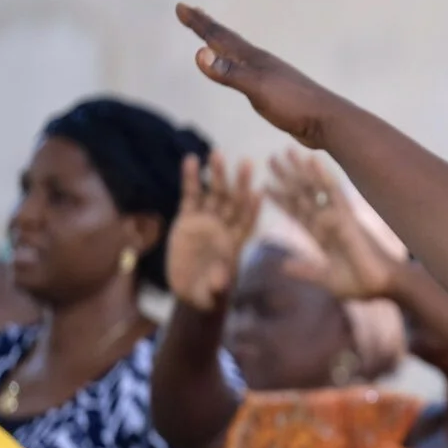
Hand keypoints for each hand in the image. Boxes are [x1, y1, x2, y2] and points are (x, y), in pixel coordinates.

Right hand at [168, 153, 260, 311]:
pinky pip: (190, 195)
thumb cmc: (207, 292)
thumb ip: (217, 287)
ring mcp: (207, 219)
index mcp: (237, 242)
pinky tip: (191, 160)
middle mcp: (225, 227)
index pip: (248, 222)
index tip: (260, 192)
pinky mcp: (188, 217)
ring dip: (216, 174)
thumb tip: (220, 280)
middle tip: (247, 162)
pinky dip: (191, 178)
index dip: (253, 209)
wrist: (190, 289)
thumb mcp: (211, 294)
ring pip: (214, 193)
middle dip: (239, 183)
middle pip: (234, 202)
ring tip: (217, 153)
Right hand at [177, 4, 338, 149]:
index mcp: (254, 60)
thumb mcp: (257, 89)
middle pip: (229, 40)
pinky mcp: (277, 92)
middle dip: (207, 26)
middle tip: (191, 11)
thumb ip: (229, 73)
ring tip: (215, 39)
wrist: (329, 122)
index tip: (181, 6)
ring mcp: (270, 76)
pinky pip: (249, 73)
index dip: (198, 23)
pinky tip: (243, 71)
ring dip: (223, 44)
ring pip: (240, 55)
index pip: (219, 37)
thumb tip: (199, 53)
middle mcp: (261, 63)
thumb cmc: (295, 105)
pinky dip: (238, 67)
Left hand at [265, 153, 399, 300]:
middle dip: (288, 178)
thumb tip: (283, 266)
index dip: (282, 201)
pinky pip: (333, 194)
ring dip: (299, 171)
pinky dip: (322, 177)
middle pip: (304, 195)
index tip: (265, 186)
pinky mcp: (349, 217)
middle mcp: (329, 222)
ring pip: (315, 189)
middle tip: (271, 158)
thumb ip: (307, 271)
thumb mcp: (328, 279)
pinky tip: (312, 161)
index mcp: (322, 237)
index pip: (297, 214)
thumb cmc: (362, 283)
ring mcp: (339, 217)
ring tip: (285, 152)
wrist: (385, 284)